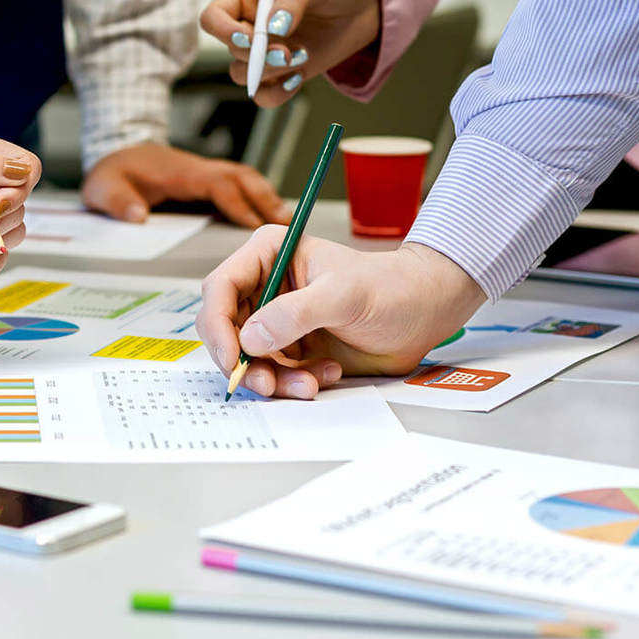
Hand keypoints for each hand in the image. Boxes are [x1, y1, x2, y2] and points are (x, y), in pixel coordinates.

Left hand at [81, 142, 286, 227]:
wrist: (114, 151)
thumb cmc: (112, 172)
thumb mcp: (103, 188)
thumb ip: (117, 202)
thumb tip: (137, 216)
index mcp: (178, 172)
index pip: (217, 183)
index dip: (238, 202)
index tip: (254, 224)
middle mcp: (196, 169)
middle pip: (240, 176)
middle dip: (265, 198)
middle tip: (287, 224)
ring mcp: (202, 173)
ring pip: (243, 178)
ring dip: (266, 196)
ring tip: (287, 221)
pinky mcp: (204, 179)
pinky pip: (236, 184)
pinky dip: (256, 195)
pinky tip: (266, 213)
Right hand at [197, 229, 484, 397]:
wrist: (421, 313)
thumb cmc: (388, 288)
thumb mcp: (343, 295)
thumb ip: (296, 314)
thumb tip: (250, 337)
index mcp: (268, 255)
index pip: (220, 288)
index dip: (218, 325)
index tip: (233, 357)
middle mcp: (264, 286)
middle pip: (226, 329)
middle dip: (243, 361)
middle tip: (266, 384)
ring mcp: (275, 318)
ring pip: (248, 358)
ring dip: (274, 378)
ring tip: (310, 383)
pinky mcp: (290, 346)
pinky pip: (273, 373)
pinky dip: (293, 382)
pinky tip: (325, 373)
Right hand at [200, 0, 381, 106]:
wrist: (366, 5)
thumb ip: (293, 1)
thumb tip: (274, 27)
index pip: (213, 18)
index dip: (224, 32)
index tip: (250, 38)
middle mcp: (249, 25)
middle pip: (230, 51)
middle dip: (256, 56)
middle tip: (286, 51)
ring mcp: (265, 51)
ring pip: (244, 76)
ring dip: (269, 73)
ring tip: (301, 58)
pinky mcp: (283, 72)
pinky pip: (264, 94)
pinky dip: (276, 94)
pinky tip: (297, 79)